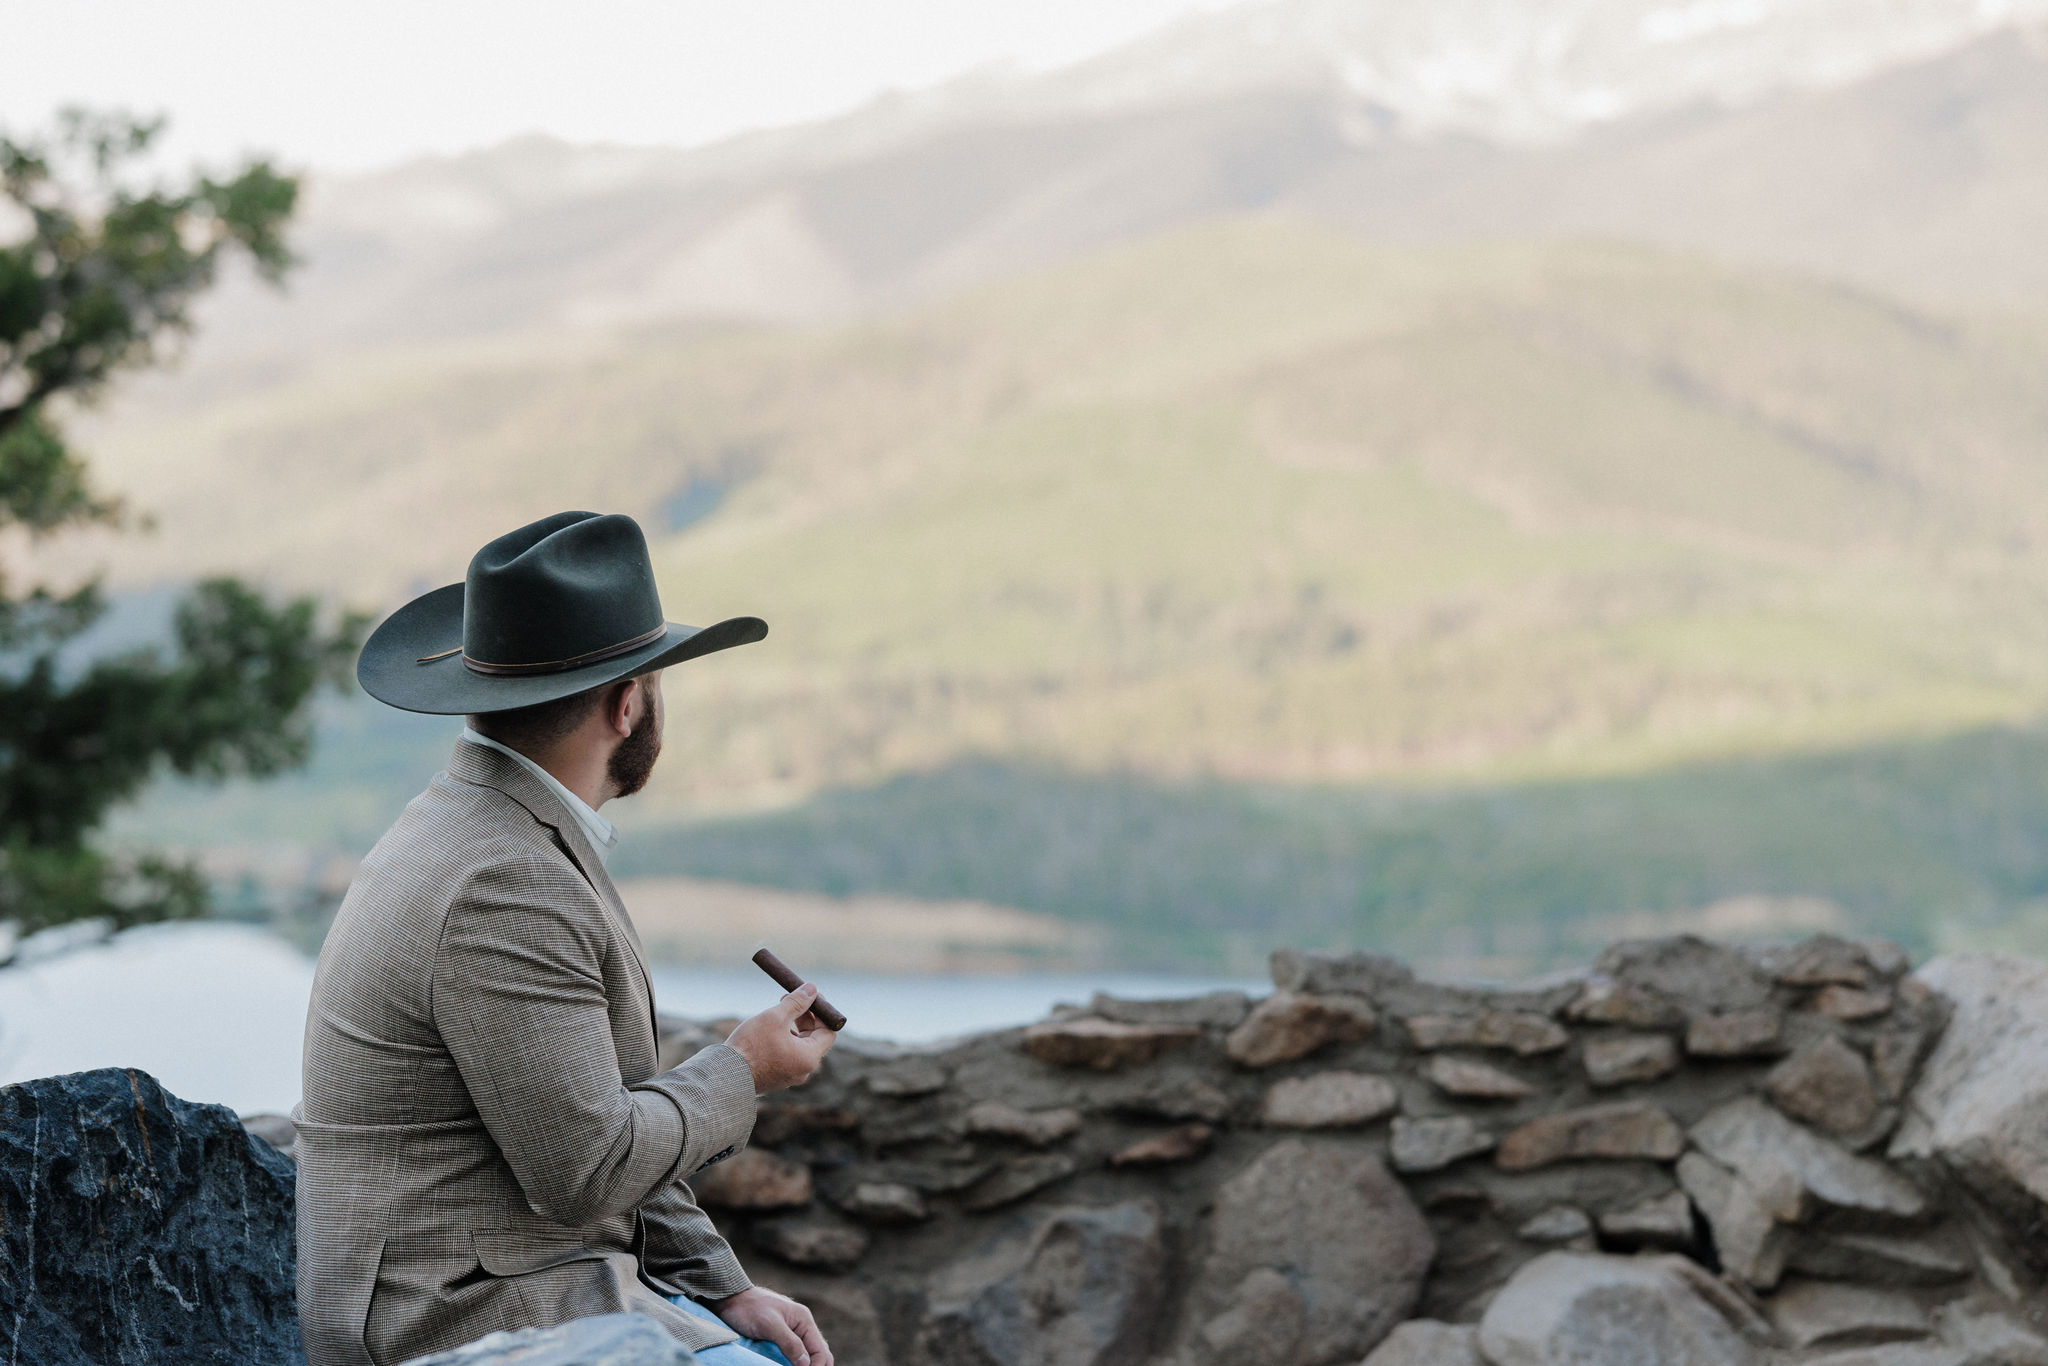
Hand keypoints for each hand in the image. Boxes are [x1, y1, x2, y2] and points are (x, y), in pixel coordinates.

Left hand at [709, 1285, 832, 1365]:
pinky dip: (796, 1363)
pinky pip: (796, 1353)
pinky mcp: (782, 1337)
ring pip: (808, 1355)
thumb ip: (790, 1343)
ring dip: (806, 1365)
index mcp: (804, 1320)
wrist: (732, 1299)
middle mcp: (802, 1326)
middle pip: (819, 1353)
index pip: (820, 1350)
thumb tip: (806, 1364)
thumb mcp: (770, 1325)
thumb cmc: (749, 1309)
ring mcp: (793, 1332)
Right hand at [726, 983, 837, 1093]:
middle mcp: (803, 1071)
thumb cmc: (750, 1046)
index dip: (822, 1011)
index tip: (811, 996)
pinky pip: (786, 1055)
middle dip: (805, 1017)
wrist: (723, 1075)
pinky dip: (782, 1039)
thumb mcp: (775, 1017)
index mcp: (808, 1058)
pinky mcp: (775, 1077)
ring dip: (792, 1026)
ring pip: (798, 1046)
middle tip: (791, 999)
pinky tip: (767, 1029)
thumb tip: (812, 988)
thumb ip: (797, 1002)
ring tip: (776, 1012)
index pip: (828, 1032)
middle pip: (814, 1039)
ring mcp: (788, 1076)